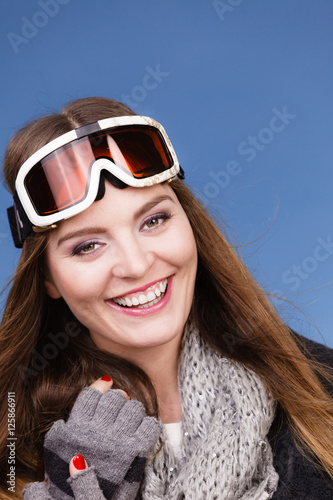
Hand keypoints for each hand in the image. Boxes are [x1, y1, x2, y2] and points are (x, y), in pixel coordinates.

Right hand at [24, 377, 161, 499]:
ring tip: (130, 420)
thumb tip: (75, 405)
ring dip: (134, 411)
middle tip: (119, 407)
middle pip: (115, 398)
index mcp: (77, 427)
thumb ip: (66, 425)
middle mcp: (98, 430)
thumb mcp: (57, 447)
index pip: (91, 394)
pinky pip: (150, 425)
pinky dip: (149, 425)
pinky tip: (144, 430)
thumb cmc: (67, 477)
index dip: (101, 385)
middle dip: (119, 400)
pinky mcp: (134, 451)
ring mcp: (117, 440)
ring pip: (133, 408)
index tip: (106, 383)